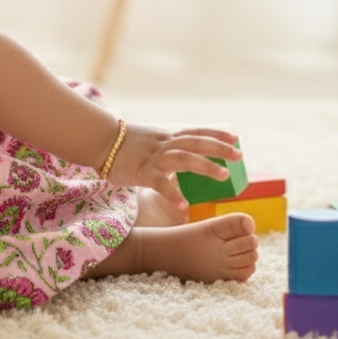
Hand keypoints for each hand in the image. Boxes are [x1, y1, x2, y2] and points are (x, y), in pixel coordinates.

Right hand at [107, 123, 242, 212]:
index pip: (196, 132)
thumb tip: (180, 156)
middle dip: (219, 148)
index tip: (236, 138)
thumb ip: (165, 147)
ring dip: (205, 166)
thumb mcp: (149, 139)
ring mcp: (153, 157)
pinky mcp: (141, 172)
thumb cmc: (122, 144)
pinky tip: (184, 206)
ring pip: (183, 158)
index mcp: (166, 137)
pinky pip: (159, 183)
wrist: (98, 140)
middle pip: (196, 142)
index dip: (216, 134)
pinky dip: (172, 194)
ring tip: (223, 176)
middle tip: (239, 155)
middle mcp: (164, 144)